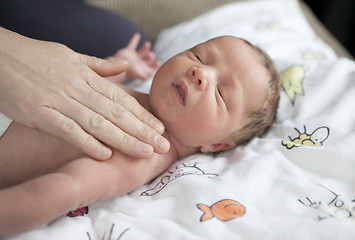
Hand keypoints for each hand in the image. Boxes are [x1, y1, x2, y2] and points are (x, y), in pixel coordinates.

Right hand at [0, 27, 169, 159]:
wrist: (0, 54)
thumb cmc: (36, 56)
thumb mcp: (72, 56)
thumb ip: (99, 66)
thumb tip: (123, 65)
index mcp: (87, 77)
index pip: (121, 99)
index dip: (142, 114)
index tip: (160, 127)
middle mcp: (79, 89)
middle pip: (117, 113)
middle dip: (142, 130)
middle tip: (163, 145)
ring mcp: (60, 101)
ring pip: (98, 123)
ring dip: (124, 139)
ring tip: (145, 152)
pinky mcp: (40, 113)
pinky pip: (67, 130)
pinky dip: (86, 142)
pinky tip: (105, 155)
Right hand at [106, 33, 159, 82]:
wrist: (117, 65)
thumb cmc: (129, 70)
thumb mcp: (139, 74)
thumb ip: (146, 76)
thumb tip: (152, 75)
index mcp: (142, 69)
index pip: (151, 67)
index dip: (155, 65)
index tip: (157, 62)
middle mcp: (139, 63)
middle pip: (148, 59)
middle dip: (151, 56)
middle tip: (149, 55)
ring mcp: (133, 57)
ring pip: (142, 52)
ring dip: (146, 48)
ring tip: (147, 44)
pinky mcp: (128, 52)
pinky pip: (132, 44)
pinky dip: (134, 39)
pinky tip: (137, 35)